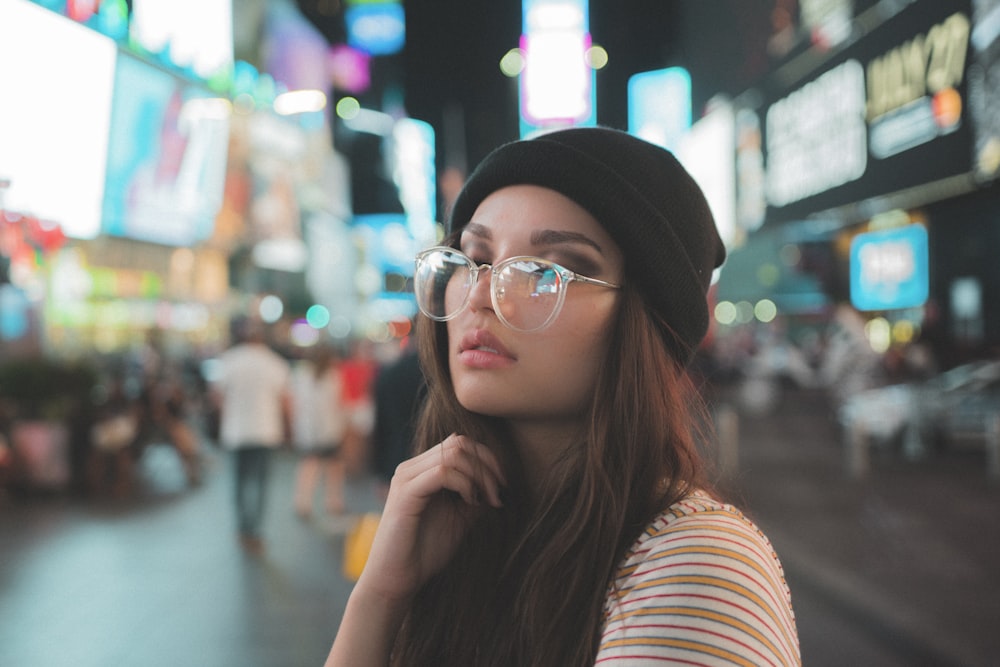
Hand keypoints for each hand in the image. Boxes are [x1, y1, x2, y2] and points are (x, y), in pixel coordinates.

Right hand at [358, 433, 505, 604]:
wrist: (397, 580)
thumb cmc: (425, 551)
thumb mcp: (460, 518)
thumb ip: (475, 496)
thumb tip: (500, 483)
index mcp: (422, 470)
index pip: (459, 443)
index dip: (487, 459)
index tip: (502, 488)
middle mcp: (412, 468)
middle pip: (459, 443)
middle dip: (487, 465)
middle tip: (498, 494)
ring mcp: (406, 478)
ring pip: (453, 453)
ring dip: (480, 474)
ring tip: (487, 500)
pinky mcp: (405, 493)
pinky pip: (442, 472)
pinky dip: (465, 483)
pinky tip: (471, 502)